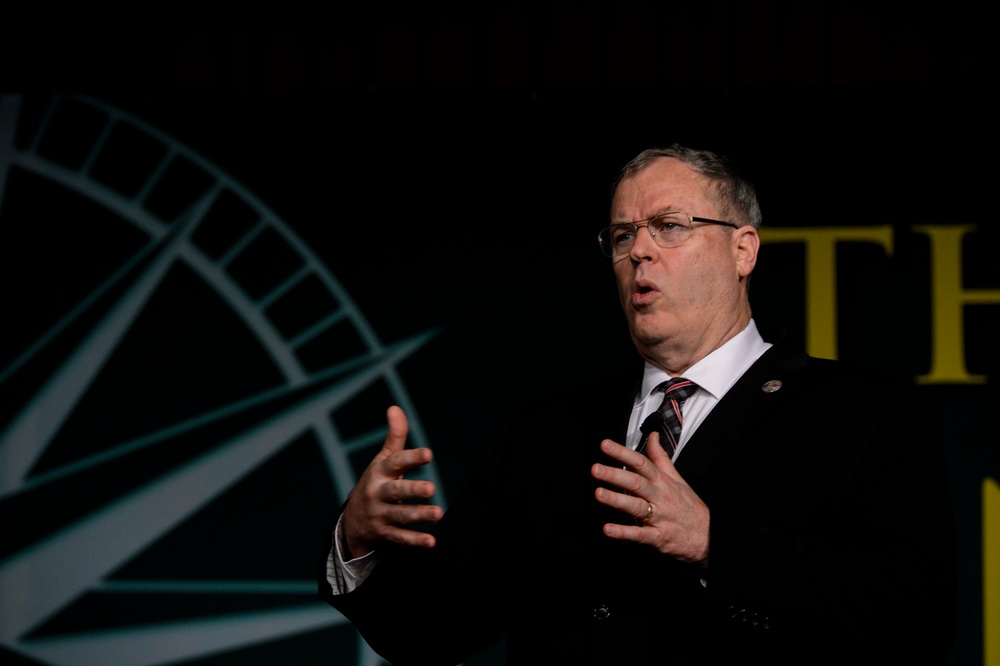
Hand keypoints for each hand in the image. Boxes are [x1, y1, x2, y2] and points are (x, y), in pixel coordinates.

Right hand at [341, 405, 442, 557]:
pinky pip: (400, 538)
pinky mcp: (384, 534)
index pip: (395, 462)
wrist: (352, 521)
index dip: (411, 457)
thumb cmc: (375, 483)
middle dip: (412, 490)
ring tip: (438, 513)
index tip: (428, 454)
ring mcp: (380, 514)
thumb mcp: (382, 460)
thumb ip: (394, 437)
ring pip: (400, 515)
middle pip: (396, 491)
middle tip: (431, 488)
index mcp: (379, 472)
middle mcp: (378, 493)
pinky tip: (432, 541)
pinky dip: (415, 541)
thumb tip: (395, 407)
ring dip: (419, 515)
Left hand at [591, 432, 709, 565]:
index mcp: (662, 482)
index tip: (605, 445)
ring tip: (598, 494)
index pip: (641, 463)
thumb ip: (660, 457)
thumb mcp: (677, 478)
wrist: (709, 536)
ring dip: (617, 500)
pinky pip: (640, 534)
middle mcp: (660, 497)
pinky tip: (608, 529)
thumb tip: (652, 435)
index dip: (622, 453)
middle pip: (637, 483)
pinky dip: (624, 532)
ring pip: (637, 506)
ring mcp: (659, 517)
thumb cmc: (689, 506)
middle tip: (596, 469)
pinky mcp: (659, 537)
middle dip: (615, 475)